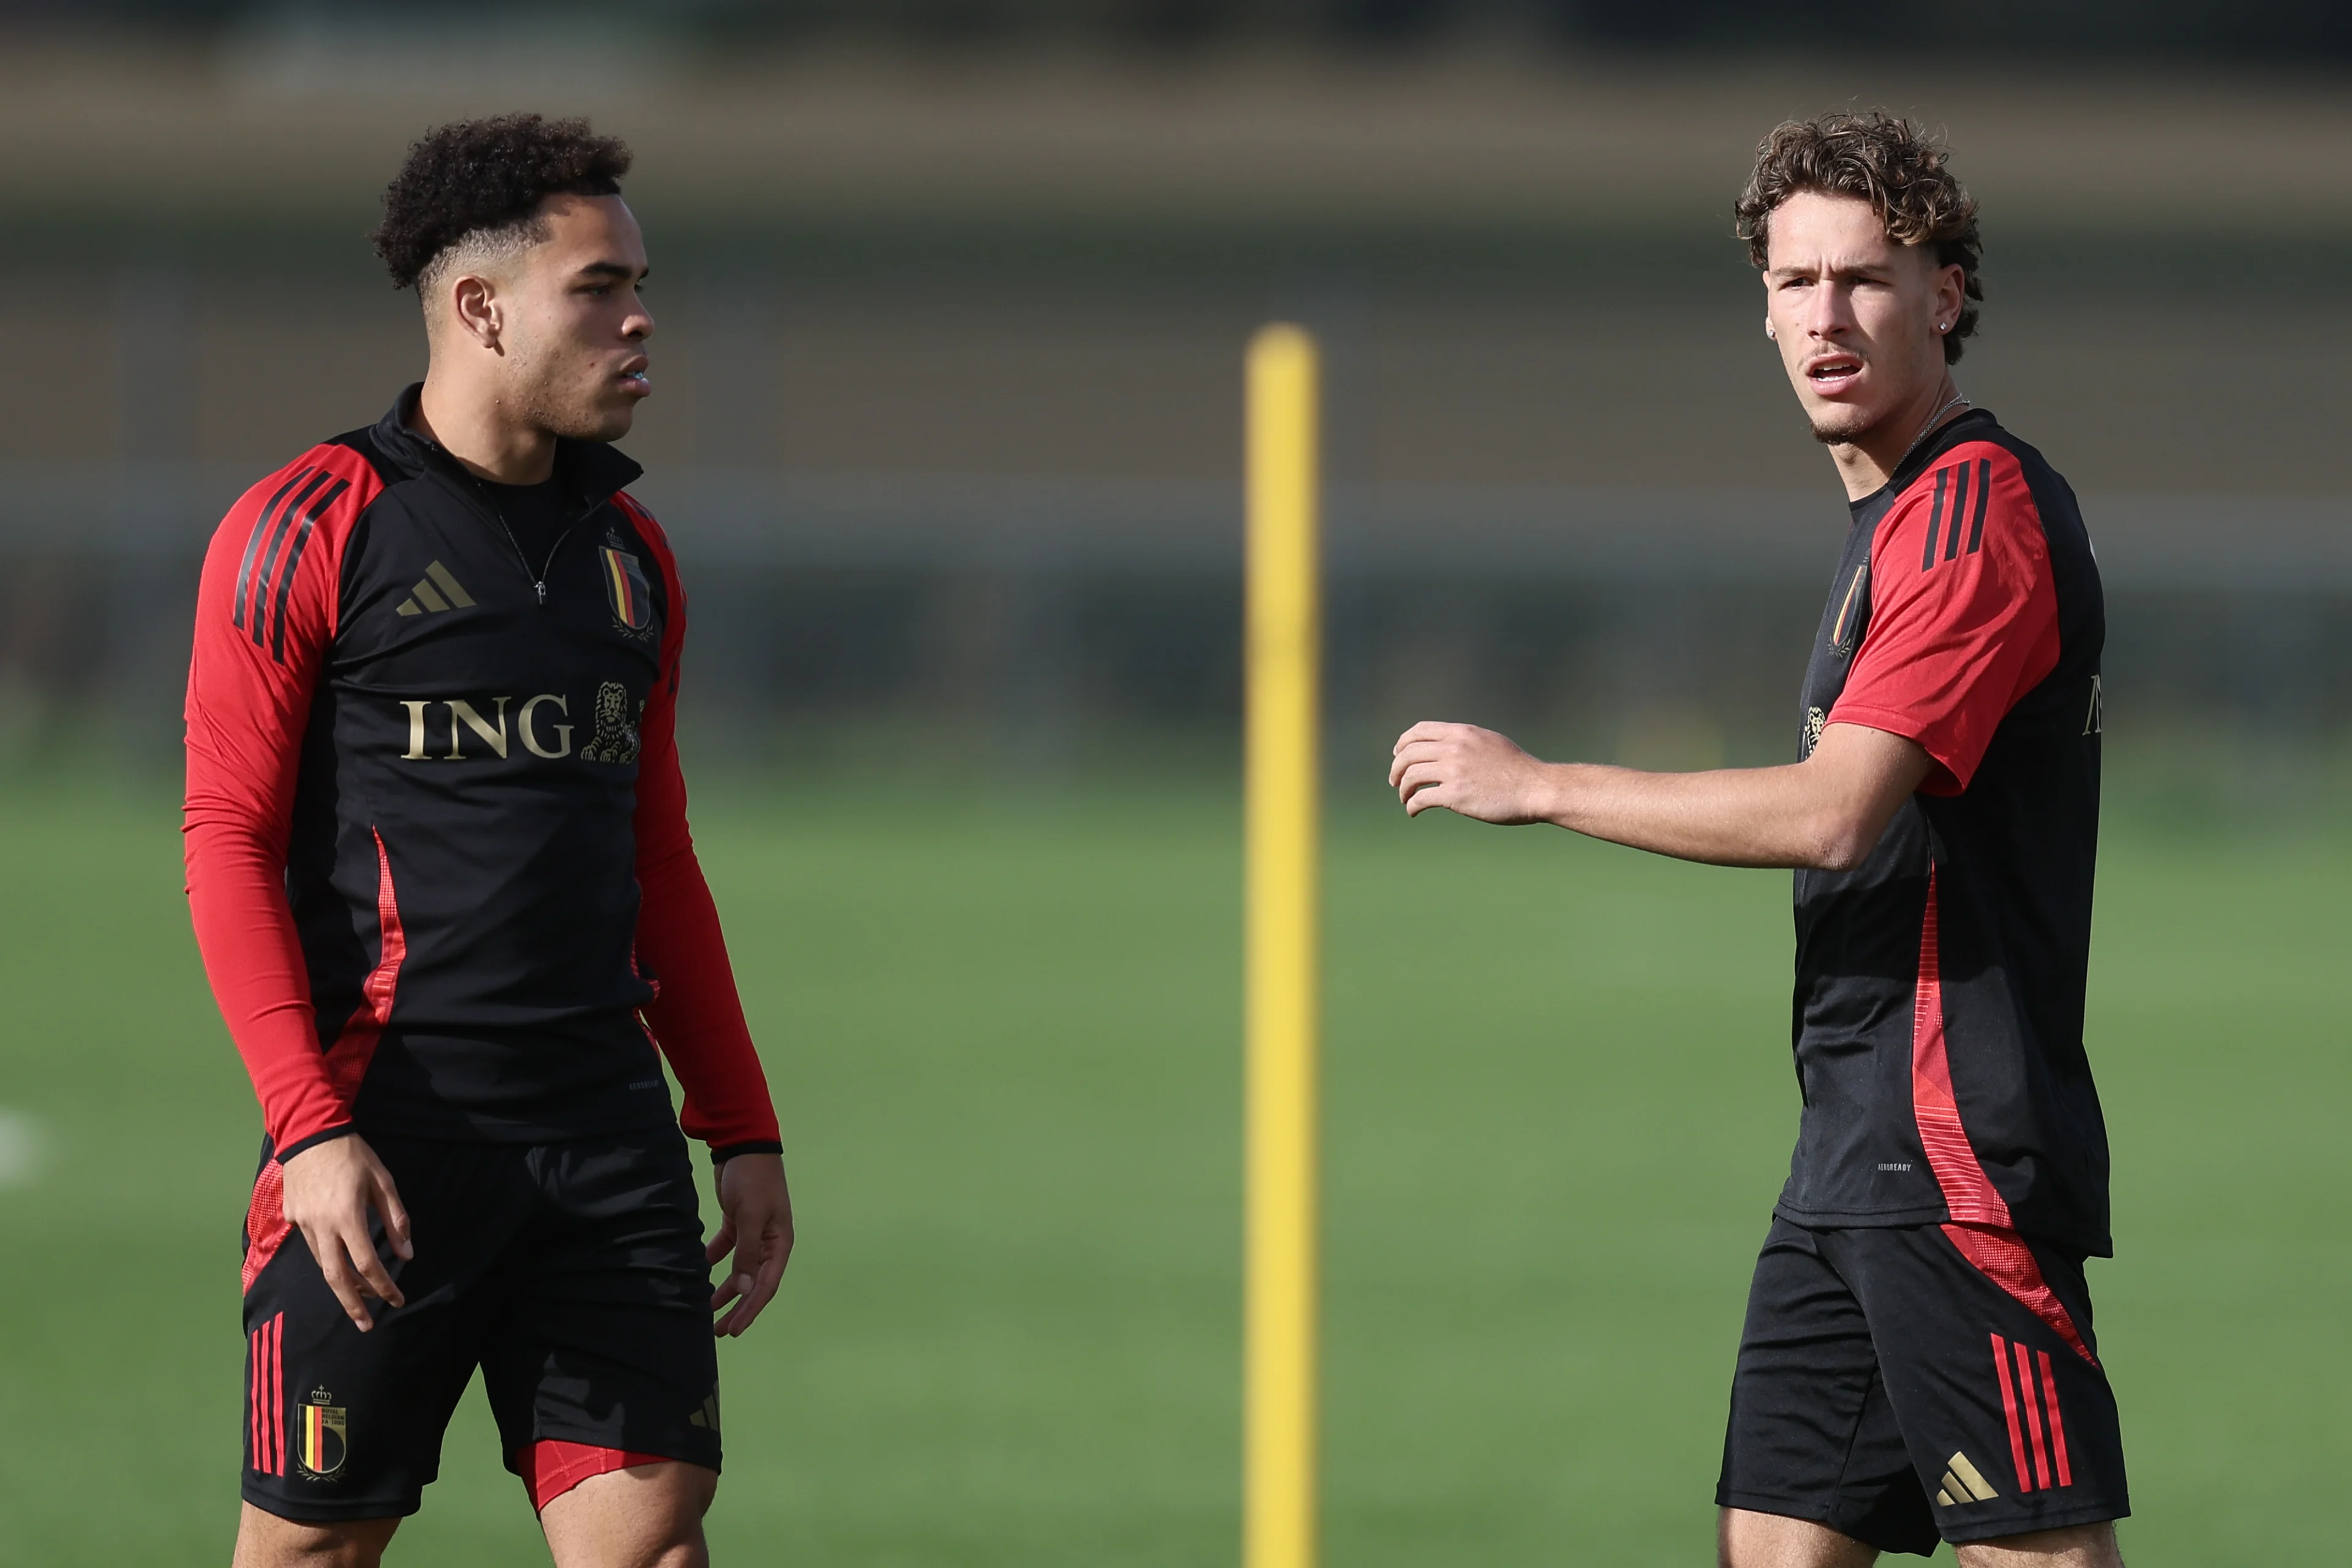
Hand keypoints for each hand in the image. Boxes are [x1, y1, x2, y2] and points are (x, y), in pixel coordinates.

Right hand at [279, 1135, 411, 1331]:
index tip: (396, 1299)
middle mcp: (321, 1225)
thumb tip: (406, 1254)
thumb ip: (395, 1218)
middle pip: (336, 1278)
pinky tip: (340, 1265)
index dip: (383, 1286)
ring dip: (341, 1285)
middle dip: (353, 1305)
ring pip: (321, 1265)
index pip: (367, 1263)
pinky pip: (311, 1247)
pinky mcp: (291, 1217)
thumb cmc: (353, 1154)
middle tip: (366, 1326)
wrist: (310, 1132)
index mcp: (347, 1216)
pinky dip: (328, 1261)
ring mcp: (302, 1223)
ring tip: (359, 1299)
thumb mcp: (383, 1181)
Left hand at [707, 1153, 793, 1337]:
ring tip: (706, 1310)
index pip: (766, 1286)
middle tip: (718, 1331)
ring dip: (725, 1291)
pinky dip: (712, 1263)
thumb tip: (748, 1289)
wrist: (743, 1144)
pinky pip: (725, 1251)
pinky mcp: (736, 1223)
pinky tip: (697, 1274)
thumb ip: (747, 1253)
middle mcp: (768, 1243)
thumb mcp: (750, 1216)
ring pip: (739, 1271)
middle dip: (737, 1308)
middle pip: (753, 1284)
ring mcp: (752, 1233)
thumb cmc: (752, 1179)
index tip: (733, 1330)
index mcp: (779, 1243)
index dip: (750, 1310)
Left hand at [1389, 721, 1559, 822]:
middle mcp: (1454, 748)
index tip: (1398, 755)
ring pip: (1410, 776)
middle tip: (1395, 782)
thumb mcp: (1490, 742)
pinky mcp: (1455, 795)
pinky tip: (1414, 812)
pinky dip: (1412, 806)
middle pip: (1409, 754)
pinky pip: (1421, 798)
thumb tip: (1448, 745)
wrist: (1535, 788)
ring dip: (1402, 789)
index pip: (1420, 730)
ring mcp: (1454, 771)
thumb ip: (1467, 741)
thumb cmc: (1517, 769)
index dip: (1403, 743)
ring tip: (1405, 799)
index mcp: (1462, 733)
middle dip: (1397, 768)